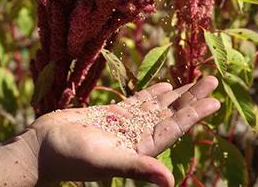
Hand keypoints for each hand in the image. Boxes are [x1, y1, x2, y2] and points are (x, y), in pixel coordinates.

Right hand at [30, 76, 218, 185]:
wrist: (42, 147)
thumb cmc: (68, 157)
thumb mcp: (103, 162)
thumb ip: (136, 168)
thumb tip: (170, 181)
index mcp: (139, 148)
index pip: (174, 129)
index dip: (194, 115)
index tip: (214, 101)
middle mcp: (137, 136)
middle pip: (170, 114)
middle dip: (191, 98)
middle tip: (211, 80)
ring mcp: (125, 124)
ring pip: (157, 105)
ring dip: (177, 94)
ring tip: (195, 80)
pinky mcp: (112, 114)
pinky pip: (138, 101)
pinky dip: (152, 93)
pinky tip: (165, 85)